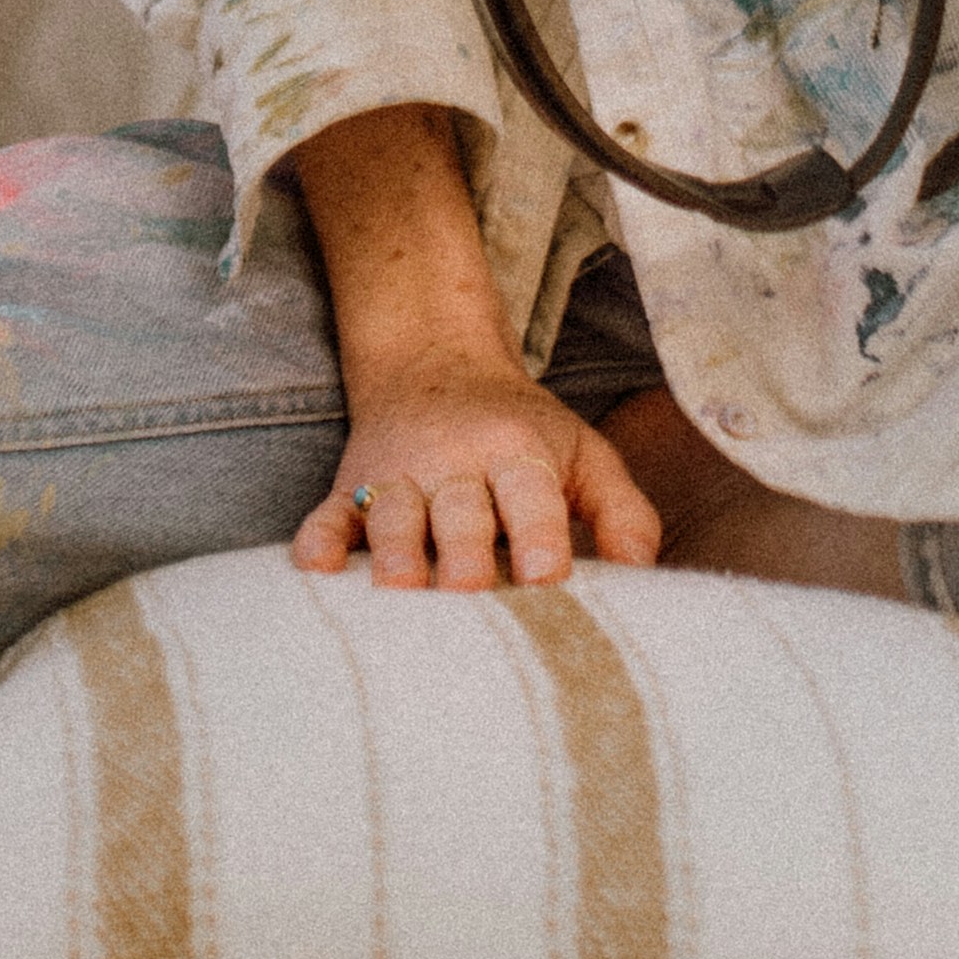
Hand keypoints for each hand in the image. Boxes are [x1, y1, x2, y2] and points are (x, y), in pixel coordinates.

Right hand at [294, 345, 663, 590]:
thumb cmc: (521, 431)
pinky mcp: (350, 490)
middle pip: (459, 511)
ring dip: (395, 551)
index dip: (538, 537)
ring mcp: (397, 476)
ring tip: (400, 589)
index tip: (546, 582)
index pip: (530, 495)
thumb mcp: (583, 452)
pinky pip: (328, 515)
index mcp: (516, 452)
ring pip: (393, 516)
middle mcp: (453, 462)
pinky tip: (315, 569)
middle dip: (465, 554)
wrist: (433, 363)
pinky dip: (318, 541)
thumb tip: (643, 580)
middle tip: (471, 595)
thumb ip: (622, 513)